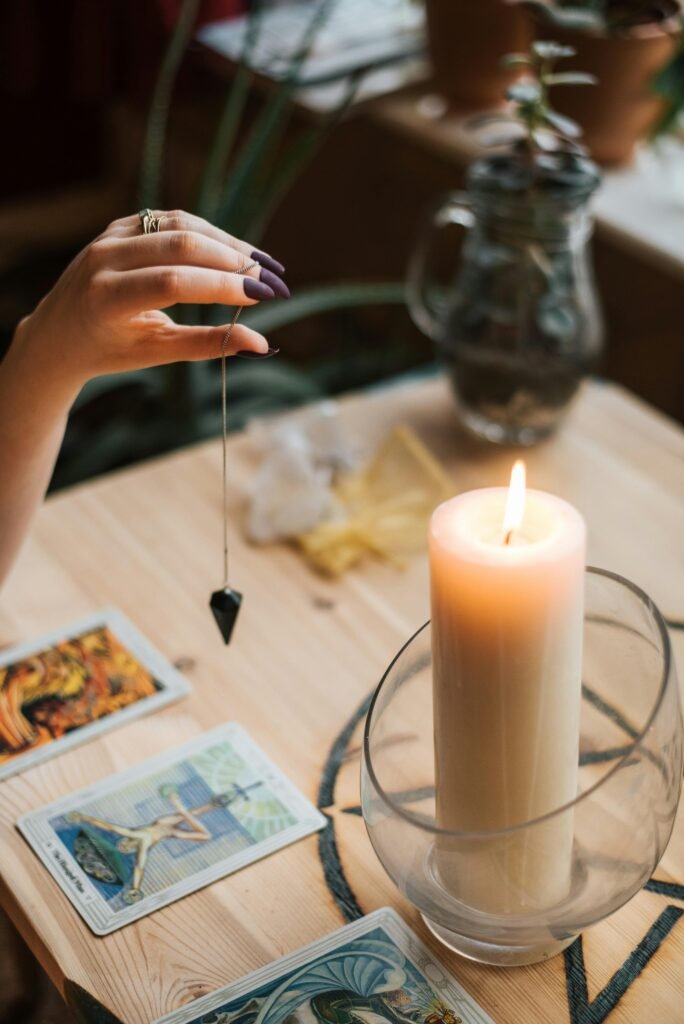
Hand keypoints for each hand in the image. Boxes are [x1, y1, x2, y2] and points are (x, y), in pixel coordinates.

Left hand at [11, 210, 287, 398]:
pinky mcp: (121, 224)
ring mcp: (110, 236)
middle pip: (181, 245)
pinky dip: (209, 234)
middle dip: (233, 261)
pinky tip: (236, 252)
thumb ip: (207, 345)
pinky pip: (173, 220)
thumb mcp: (156, 353)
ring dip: (227, 242)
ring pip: (181, 225)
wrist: (59, 332)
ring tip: (262, 265)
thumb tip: (260, 344)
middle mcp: (104, 259)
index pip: (174, 282)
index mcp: (106, 299)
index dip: (222, 286)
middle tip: (272, 282)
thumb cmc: (109, 350)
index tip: (263, 296)